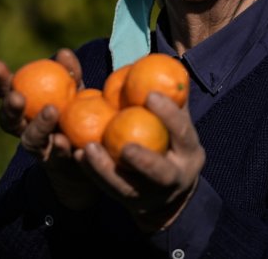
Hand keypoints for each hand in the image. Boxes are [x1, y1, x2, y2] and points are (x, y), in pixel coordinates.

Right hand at [0, 48, 99, 209]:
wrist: (90, 155)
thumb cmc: (75, 115)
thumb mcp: (75, 91)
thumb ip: (69, 74)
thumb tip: (63, 53)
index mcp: (25, 109)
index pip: (7, 92)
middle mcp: (25, 130)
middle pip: (9, 121)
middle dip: (10, 108)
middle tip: (16, 96)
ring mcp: (40, 149)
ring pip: (31, 141)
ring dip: (39, 126)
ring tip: (51, 111)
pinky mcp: (57, 165)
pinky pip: (58, 156)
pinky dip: (62, 148)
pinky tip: (67, 141)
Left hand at [76, 91, 205, 231]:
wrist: (170, 194)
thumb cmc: (172, 143)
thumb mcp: (179, 125)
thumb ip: (174, 100)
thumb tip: (170, 63)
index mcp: (190, 152)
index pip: (182, 133)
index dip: (169, 114)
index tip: (149, 94)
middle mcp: (175, 178)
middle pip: (161, 173)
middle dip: (144, 160)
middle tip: (124, 144)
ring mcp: (152, 195)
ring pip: (128, 187)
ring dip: (106, 168)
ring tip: (87, 148)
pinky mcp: (130, 203)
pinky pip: (109, 189)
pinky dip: (93, 172)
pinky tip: (77, 154)